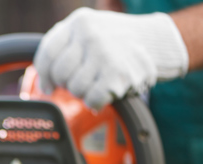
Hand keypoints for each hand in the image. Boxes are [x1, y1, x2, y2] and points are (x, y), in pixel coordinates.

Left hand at [34, 8, 188, 109]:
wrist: (159, 42)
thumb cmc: (117, 42)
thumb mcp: (89, 30)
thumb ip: (65, 47)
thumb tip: (44, 83)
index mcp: (78, 22)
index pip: (47, 53)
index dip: (45, 74)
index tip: (49, 86)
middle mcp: (90, 34)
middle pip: (60, 74)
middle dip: (68, 84)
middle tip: (83, 82)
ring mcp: (104, 54)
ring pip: (75, 88)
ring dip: (84, 92)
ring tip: (98, 83)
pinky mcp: (117, 74)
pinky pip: (91, 99)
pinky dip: (96, 102)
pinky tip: (105, 93)